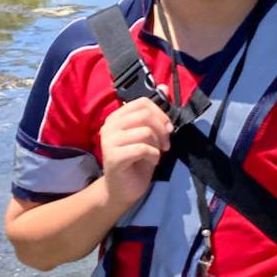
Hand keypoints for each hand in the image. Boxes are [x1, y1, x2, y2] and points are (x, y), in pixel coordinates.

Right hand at [97, 91, 172, 207]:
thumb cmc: (137, 161)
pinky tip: (151, 162)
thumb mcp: (149, 135)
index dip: (160, 113)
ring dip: (157, 144)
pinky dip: (153, 156)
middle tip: (166, 144)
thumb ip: (154, 113)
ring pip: (145, 131)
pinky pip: (142, 148)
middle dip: (162, 129)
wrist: (122, 189)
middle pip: (145, 115)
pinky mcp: (113, 156)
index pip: (142, 102)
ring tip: (156, 154)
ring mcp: (109, 141)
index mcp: (117, 117)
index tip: (168, 128)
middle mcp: (110, 125)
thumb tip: (164, 87)